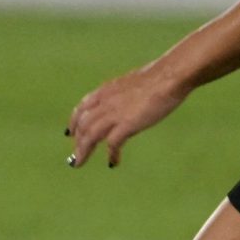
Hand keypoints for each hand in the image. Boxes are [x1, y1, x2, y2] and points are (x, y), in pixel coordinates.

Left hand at [66, 63, 187, 168]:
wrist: (169, 76)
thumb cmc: (160, 77)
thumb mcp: (134, 83)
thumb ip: (125, 95)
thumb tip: (129, 103)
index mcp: (106, 90)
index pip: (82, 107)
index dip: (74, 122)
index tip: (70, 133)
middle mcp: (105, 102)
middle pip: (82, 124)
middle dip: (77, 142)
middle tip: (76, 156)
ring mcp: (115, 113)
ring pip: (90, 135)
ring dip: (83, 151)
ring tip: (80, 163)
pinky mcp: (127, 123)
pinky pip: (112, 143)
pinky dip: (111, 154)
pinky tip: (113, 162)